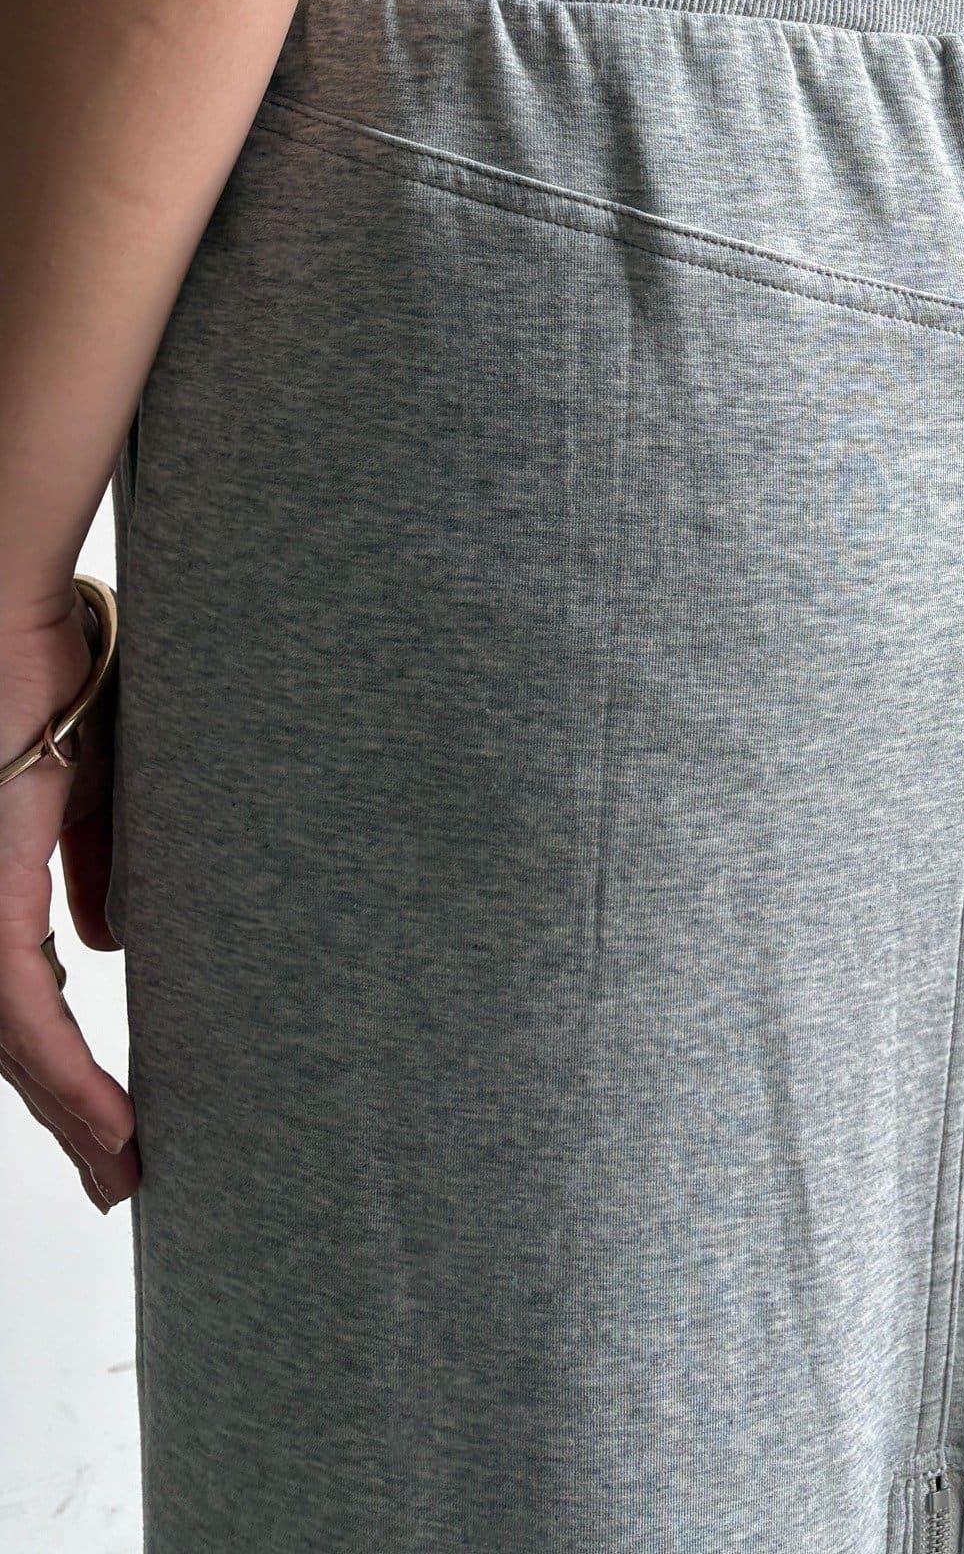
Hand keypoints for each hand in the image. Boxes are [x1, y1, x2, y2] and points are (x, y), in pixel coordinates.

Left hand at [0, 591, 137, 1211]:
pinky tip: (109, 1117)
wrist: (5, 616)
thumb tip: (109, 943)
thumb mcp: (83, 790)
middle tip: (121, 1176)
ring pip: (10, 1043)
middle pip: (10, 1040)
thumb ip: (88, 869)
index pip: (18, 1002)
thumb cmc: (47, 678)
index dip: (61, 1071)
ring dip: (70, 1112)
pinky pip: (22, 1009)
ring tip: (123, 1163)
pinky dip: (66, 1073)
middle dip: (66, 1113)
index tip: (116, 1124)